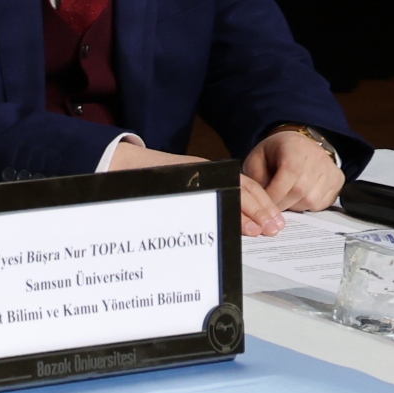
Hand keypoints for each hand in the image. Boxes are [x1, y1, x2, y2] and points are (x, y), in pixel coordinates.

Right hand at [113, 136, 284, 234]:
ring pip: (236, 189)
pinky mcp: (188, 176)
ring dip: (253, 211)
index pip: (244, 188)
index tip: (272, 224)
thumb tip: (223, 227)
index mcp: (208, 176)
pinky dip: (233, 208)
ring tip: (262, 229)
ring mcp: (199, 173)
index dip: (261, 205)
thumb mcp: (180, 196)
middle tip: (275, 230)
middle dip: (264, 210)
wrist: (118, 163)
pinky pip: (216, 191)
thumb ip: (200, 207)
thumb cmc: (144, 184)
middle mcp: (207, 173)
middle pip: (245, 189)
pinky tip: (240, 223)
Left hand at [246, 126, 345, 218]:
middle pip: (300, 190)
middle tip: (272, 205)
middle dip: (282, 203)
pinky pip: (322, 203)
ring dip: (294, 206)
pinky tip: (298, 198)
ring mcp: (331, 169)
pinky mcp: (338, 180)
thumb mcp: (257, 159)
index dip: (275, 192)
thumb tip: (264, 199)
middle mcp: (317, 156)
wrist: (298, 146)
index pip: (289, 173)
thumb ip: (257, 177)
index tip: (264, 202)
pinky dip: (307, 206)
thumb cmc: (275, 153)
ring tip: (285, 198)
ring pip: (311, 200)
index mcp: (296, 147)